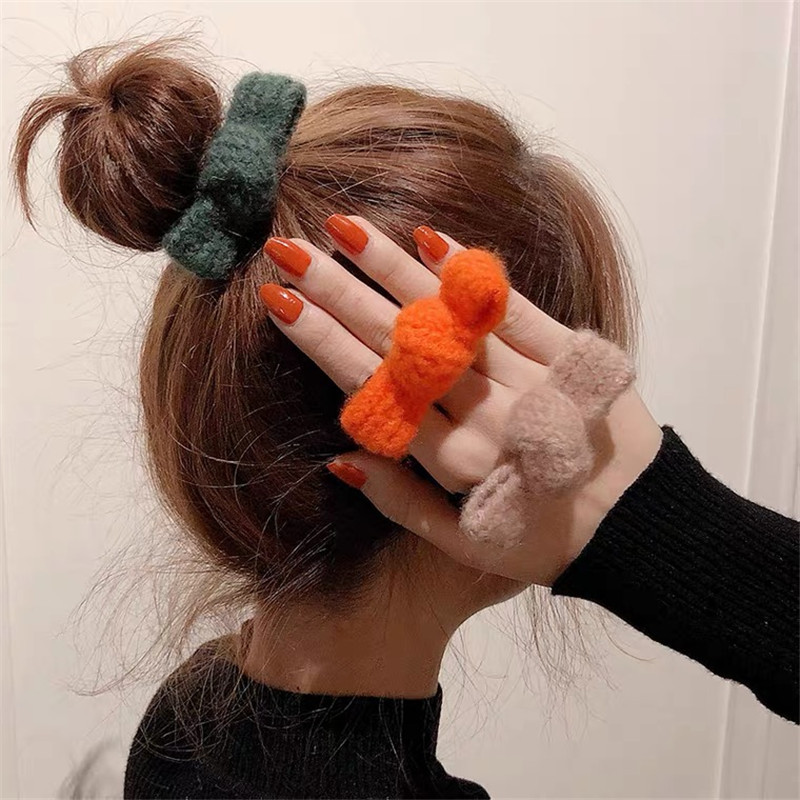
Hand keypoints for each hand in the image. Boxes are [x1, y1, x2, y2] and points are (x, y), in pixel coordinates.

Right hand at [260, 216, 662, 586]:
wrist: (641, 528)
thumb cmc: (542, 540)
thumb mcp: (464, 544)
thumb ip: (398, 504)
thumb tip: (338, 456)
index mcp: (450, 462)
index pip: (371, 389)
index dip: (320, 341)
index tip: (278, 300)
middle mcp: (482, 415)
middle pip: (396, 343)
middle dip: (337, 292)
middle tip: (287, 248)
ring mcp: (527, 380)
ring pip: (446, 317)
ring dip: (391, 268)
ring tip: (342, 227)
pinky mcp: (569, 356)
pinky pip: (511, 308)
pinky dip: (470, 275)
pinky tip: (429, 237)